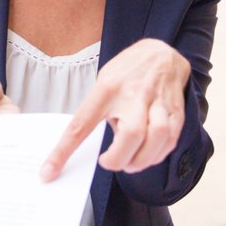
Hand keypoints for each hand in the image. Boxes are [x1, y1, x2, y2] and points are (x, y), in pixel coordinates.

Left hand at [40, 39, 189, 181]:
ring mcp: (158, 102)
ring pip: (157, 137)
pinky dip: (156, 155)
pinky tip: (147, 155)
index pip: (81, 125)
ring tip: (129, 163)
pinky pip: (170, 140)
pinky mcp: (176, 111)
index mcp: (107, 89)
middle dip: (118, 159)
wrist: (163, 52)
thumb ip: (100, 112)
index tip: (49, 172)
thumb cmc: (127, 72)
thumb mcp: (104, 83)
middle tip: (109, 162)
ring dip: (141, 160)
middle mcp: (134, 95)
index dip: (63, 152)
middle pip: (131, 135)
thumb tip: (96, 145)